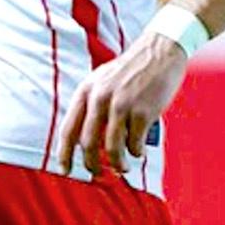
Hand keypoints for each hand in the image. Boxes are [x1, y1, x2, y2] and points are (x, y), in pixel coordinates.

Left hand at [57, 32, 186, 176]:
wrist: (161, 51)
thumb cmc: (133, 69)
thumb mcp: (104, 79)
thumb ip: (93, 104)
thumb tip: (87, 141)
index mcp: (87, 89)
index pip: (68, 128)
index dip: (64, 153)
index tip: (65, 170)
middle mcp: (100, 97)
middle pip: (88, 143)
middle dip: (91, 164)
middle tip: (97, 174)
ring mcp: (121, 104)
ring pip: (111, 148)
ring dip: (117, 164)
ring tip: (123, 167)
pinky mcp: (142, 111)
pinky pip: (134, 144)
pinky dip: (136, 152)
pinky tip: (139, 151)